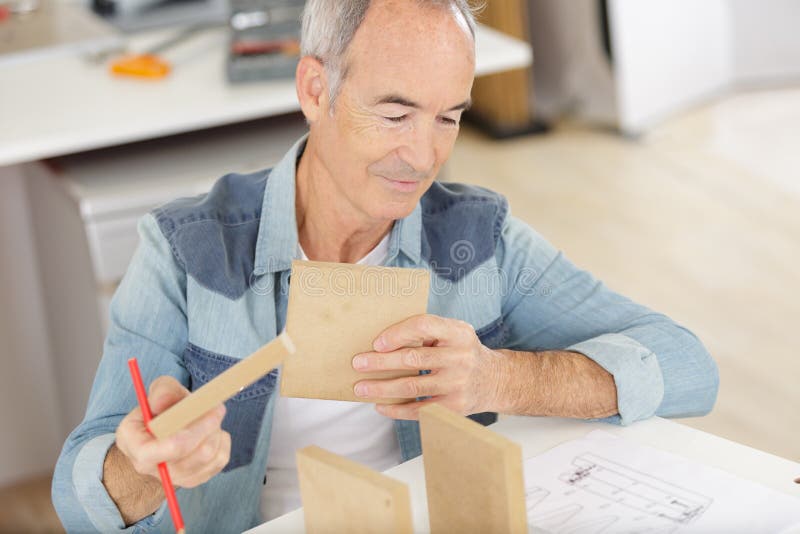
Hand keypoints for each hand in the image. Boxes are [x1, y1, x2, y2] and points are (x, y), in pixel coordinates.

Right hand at [115, 376, 230, 487]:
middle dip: (210, 428)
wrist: (165, 429)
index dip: (196, 429)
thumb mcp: (159, 390)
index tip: (210, 409)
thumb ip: (163, 391)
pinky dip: (221, 442)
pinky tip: (211, 432)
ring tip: (209, 418)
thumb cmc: (162, 408)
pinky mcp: (194, 479)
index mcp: (136, 445)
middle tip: (218, 407)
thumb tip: (161, 403)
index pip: (171, 447)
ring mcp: (174, 477)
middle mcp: (152, 467)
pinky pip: (219, 460)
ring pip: (210, 456)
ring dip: (216, 432)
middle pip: (197, 454)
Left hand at [352, 314, 503, 418]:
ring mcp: (458, 384)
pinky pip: (419, 409)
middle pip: (414, 358)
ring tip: (361, 387)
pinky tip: (380, 406)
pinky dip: (396, 409)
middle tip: (358, 363)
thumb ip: (428, 332)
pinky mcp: (454, 407)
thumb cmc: (463, 352)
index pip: (424, 326)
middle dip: (381, 362)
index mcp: (458, 333)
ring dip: (382, 388)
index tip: (377, 343)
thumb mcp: (455, 333)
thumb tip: (382, 342)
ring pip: (412, 386)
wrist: (495, 380)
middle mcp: (461, 357)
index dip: (398, 333)